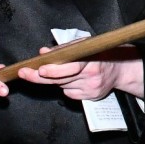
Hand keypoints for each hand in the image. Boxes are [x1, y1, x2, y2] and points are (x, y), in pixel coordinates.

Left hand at [17, 50, 142, 101]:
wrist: (119, 69)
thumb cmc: (99, 54)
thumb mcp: (83, 45)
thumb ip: (63, 49)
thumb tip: (43, 52)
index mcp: (90, 61)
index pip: (70, 67)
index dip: (54, 69)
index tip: (39, 69)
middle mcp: (91, 76)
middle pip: (60, 79)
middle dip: (40, 76)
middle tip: (24, 73)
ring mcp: (91, 89)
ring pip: (63, 86)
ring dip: (56, 80)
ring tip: (56, 72)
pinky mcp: (91, 97)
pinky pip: (70, 94)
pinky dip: (66, 87)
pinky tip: (72, 80)